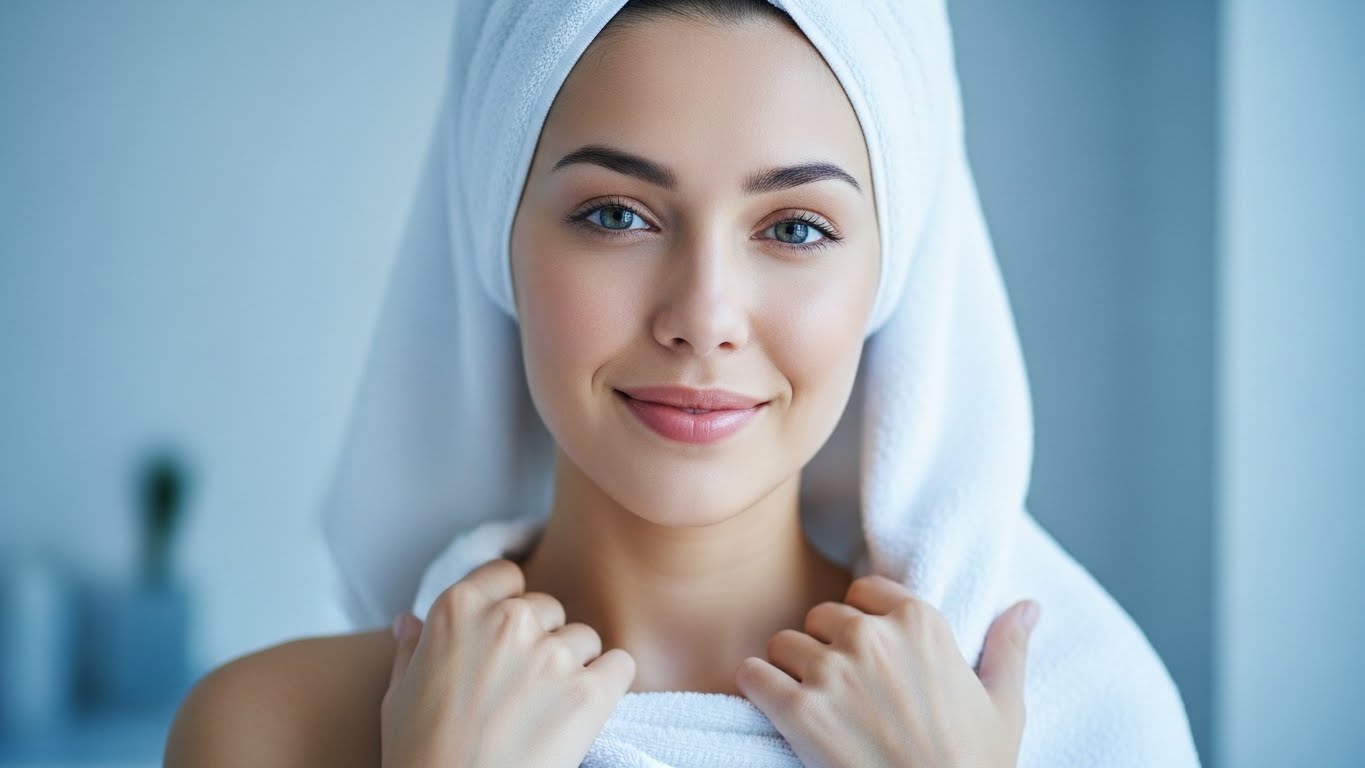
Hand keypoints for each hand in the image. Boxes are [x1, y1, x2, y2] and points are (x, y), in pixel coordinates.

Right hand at [382, 558, 635, 767]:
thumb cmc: (419, 756)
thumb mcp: (398, 695)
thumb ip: (411, 649)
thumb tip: (408, 620)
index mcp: (458, 610)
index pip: (505, 575)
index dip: (508, 603)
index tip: (506, 634)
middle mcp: (508, 620)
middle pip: (548, 608)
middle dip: (541, 640)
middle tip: (521, 688)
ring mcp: (552, 654)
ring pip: (584, 638)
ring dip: (573, 666)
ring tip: (546, 710)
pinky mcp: (590, 692)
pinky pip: (620, 664)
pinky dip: (609, 684)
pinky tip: (584, 711)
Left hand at [735, 575, 1038, 767]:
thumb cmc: (976, 766)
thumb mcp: (1004, 705)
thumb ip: (1008, 648)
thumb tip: (1028, 606)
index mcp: (921, 623)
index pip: (864, 590)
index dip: (862, 620)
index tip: (868, 652)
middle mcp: (872, 637)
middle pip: (821, 616)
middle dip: (826, 647)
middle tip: (842, 690)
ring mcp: (833, 672)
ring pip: (784, 643)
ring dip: (790, 670)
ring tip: (812, 704)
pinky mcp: (799, 712)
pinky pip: (753, 675)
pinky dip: (757, 689)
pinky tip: (774, 708)